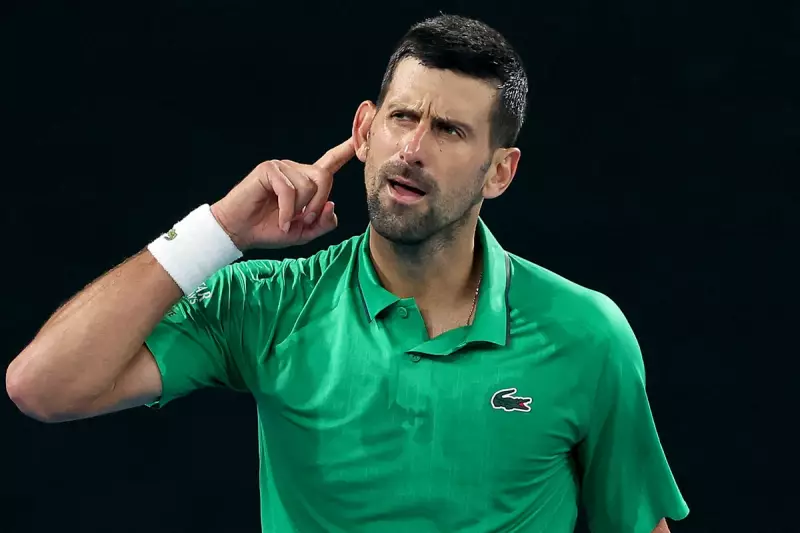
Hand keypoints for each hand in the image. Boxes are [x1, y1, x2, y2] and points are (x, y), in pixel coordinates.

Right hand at [210, 138, 354, 249]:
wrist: (240, 232)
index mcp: (306, 181)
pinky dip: (286, 211)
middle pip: (324, 177)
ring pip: (307, 186)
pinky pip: (289, 190)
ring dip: (298, 210)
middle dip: (317, 204)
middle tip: (303, 220)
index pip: (330, 162)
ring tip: (285, 219)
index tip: (359, 138)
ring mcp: (282, 167)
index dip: (345, 150)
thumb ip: (323, 223)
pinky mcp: (268, 170)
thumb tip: (331, 204)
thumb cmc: (269, 229)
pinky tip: (280, 220)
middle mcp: (296, 170)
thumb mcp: (304, 232)